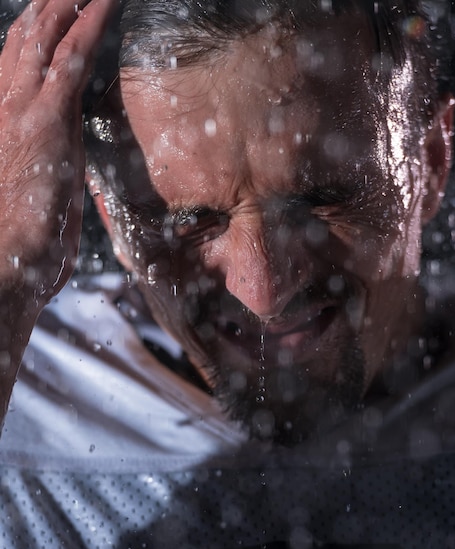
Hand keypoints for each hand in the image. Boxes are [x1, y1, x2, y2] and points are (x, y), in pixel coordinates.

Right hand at [0, 0, 115, 300]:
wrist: (3, 262)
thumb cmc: (20, 247)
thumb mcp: (38, 204)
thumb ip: (49, 179)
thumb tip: (63, 178)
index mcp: (8, 125)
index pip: (19, 66)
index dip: (35, 34)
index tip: (52, 12)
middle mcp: (9, 107)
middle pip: (26, 40)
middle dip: (49, 5)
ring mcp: (24, 108)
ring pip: (45, 36)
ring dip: (68, 2)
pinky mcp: (46, 118)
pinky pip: (72, 57)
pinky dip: (91, 23)